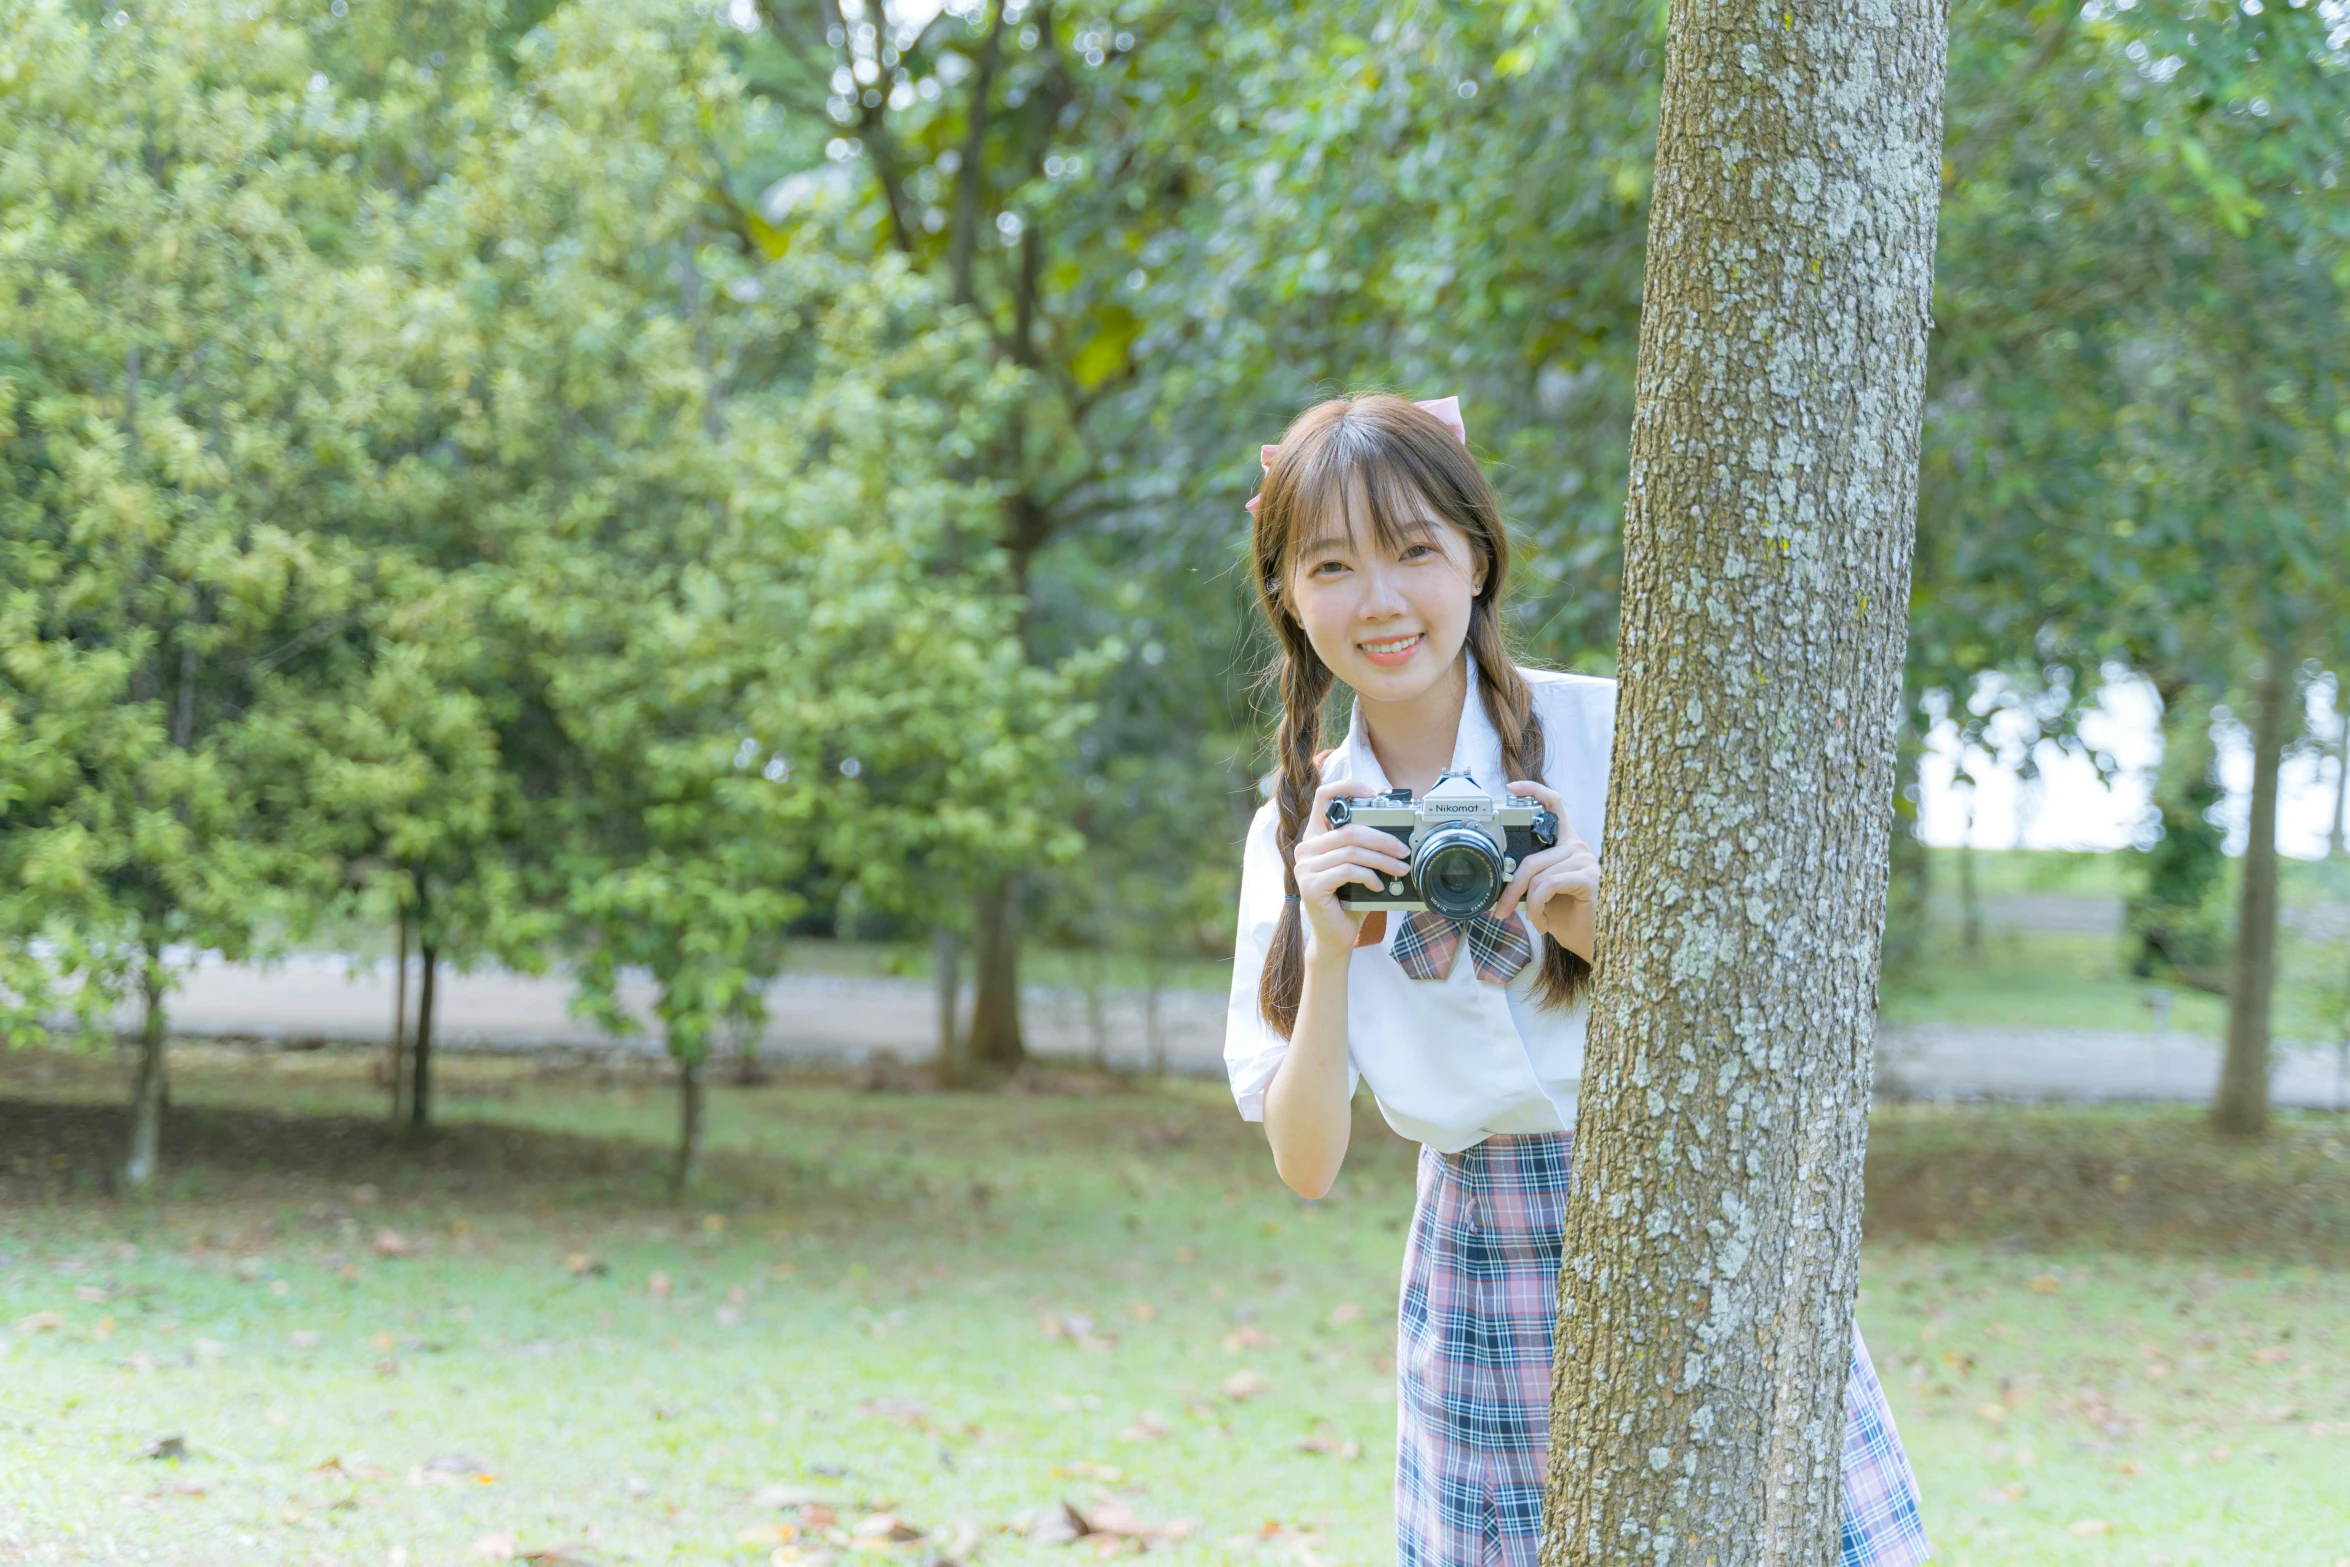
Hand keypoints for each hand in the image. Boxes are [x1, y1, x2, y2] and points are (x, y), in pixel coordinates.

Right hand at [1291, 777, 1411, 965]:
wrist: (1336, 936)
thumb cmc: (1350, 899)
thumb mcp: (1359, 866)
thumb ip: (1367, 845)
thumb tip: (1397, 827)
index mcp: (1316, 836)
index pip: (1325, 796)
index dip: (1349, 787)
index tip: (1376, 794)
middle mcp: (1306, 848)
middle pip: (1348, 828)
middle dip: (1382, 838)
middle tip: (1404, 849)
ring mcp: (1305, 866)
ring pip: (1351, 850)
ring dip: (1382, 860)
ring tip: (1401, 869)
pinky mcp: (1311, 885)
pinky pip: (1347, 871)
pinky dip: (1369, 877)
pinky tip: (1378, 886)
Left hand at [1495, 779, 1598, 961]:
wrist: (1586, 942)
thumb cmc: (1563, 915)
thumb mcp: (1540, 892)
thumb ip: (1528, 876)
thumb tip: (1500, 875)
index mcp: (1565, 844)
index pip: (1554, 805)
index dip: (1533, 792)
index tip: (1511, 789)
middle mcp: (1577, 846)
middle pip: (1531, 857)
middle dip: (1510, 887)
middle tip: (1499, 910)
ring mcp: (1585, 860)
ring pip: (1537, 875)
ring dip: (1526, 903)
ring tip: (1534, 920)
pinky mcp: (1589, 878)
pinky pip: (1548, 885)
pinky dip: (1538, 907)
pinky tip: (1543, 922)